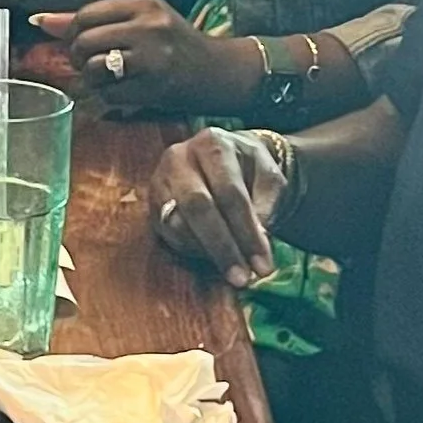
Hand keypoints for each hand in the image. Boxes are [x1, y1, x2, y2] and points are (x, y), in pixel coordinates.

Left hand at [31, 0, 257, 113]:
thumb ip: (93, 20)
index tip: (79, 42)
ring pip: (93, 68)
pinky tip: (120, 91)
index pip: (87, 14)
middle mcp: (149, 26)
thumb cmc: (174, 45)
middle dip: (78, 57)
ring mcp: (152, 58)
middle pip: (84, 41)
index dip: (73, 32)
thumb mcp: (141, 21)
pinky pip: (108, 93)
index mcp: (144, 4)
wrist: (217, 72)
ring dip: (91, 78)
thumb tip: (41, 21)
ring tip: (106, 77)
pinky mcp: (153, 86)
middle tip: (90, 63)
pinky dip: (106, 96)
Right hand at [149, 127, 284, 288]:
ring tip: (232, 272)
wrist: (227, 158)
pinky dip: (192, 249)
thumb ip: (267, 203)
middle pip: (198, 207)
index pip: (230, 192)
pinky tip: (213, 258)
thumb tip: (257, 238)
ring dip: (207, 252)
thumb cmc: (250, 169)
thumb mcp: (269, 176)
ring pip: (178, 223)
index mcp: (213, 144)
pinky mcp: (153, 203)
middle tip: (242, 277)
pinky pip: (168, 233)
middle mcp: (179, 158)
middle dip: (222, 247)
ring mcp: (160, 180)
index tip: (264, 265)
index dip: (247, 231)